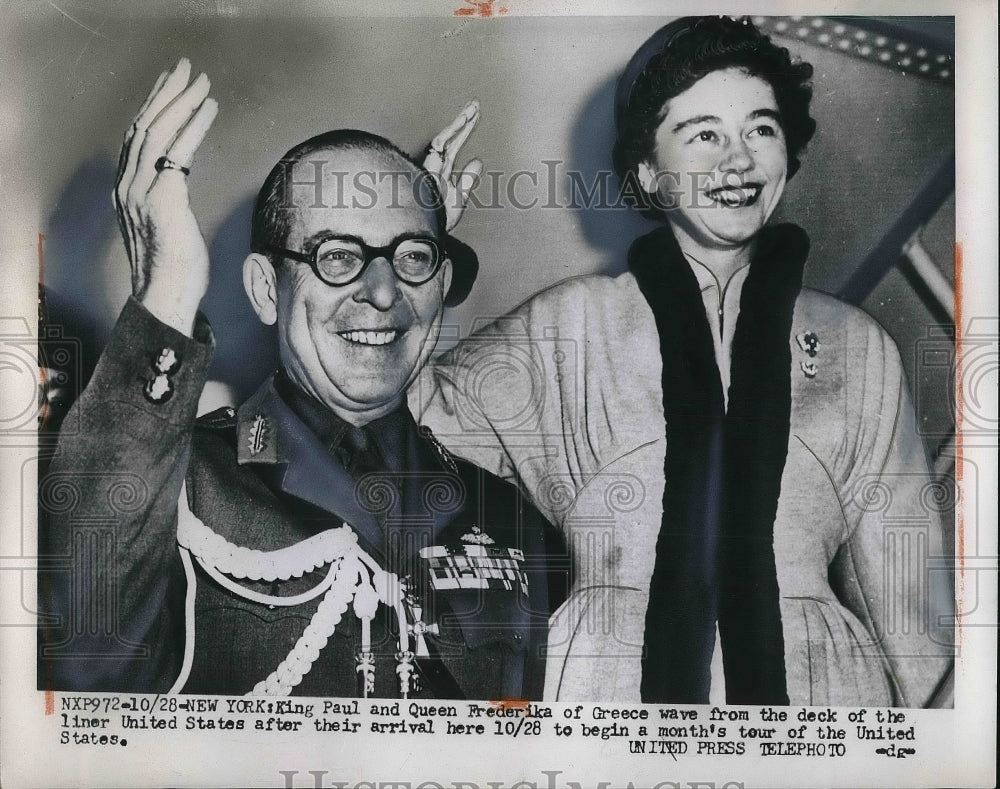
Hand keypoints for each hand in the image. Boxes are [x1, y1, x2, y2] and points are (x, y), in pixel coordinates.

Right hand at [114, 59, 218, 334]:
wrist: (166, 297)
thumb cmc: (175, 270)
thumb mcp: (167, 226)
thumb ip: (167, 200)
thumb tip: (179, 183)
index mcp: (127, 190)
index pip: (137, 138)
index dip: (153, 106)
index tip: (169, 85)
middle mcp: (128, 186)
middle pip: (144, 126)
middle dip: (166, 93)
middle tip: (186, 69)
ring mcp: (141, 192)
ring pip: (158, 132)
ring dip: (182, 102)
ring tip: (201, 83)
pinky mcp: (162, 199)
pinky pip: (178, 151)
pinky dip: (194, 125)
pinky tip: (209, 109)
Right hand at [423, 101, 482, 232]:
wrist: (425, 232)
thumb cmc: (437, 219)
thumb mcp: (459, 199)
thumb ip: (468, 180)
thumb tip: (478, 160)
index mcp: (442, 172)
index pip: (455, 146)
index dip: (465, 131)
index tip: (475, 116)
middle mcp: (436, 166)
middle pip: (452, 138)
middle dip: (464, 121)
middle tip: (475, 104)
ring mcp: (432, 166)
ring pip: (446, 138)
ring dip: (460, 122)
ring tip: (472, 109)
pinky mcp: (429, 167)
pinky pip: (440, 144)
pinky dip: (452, 132)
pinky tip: (463, 122)